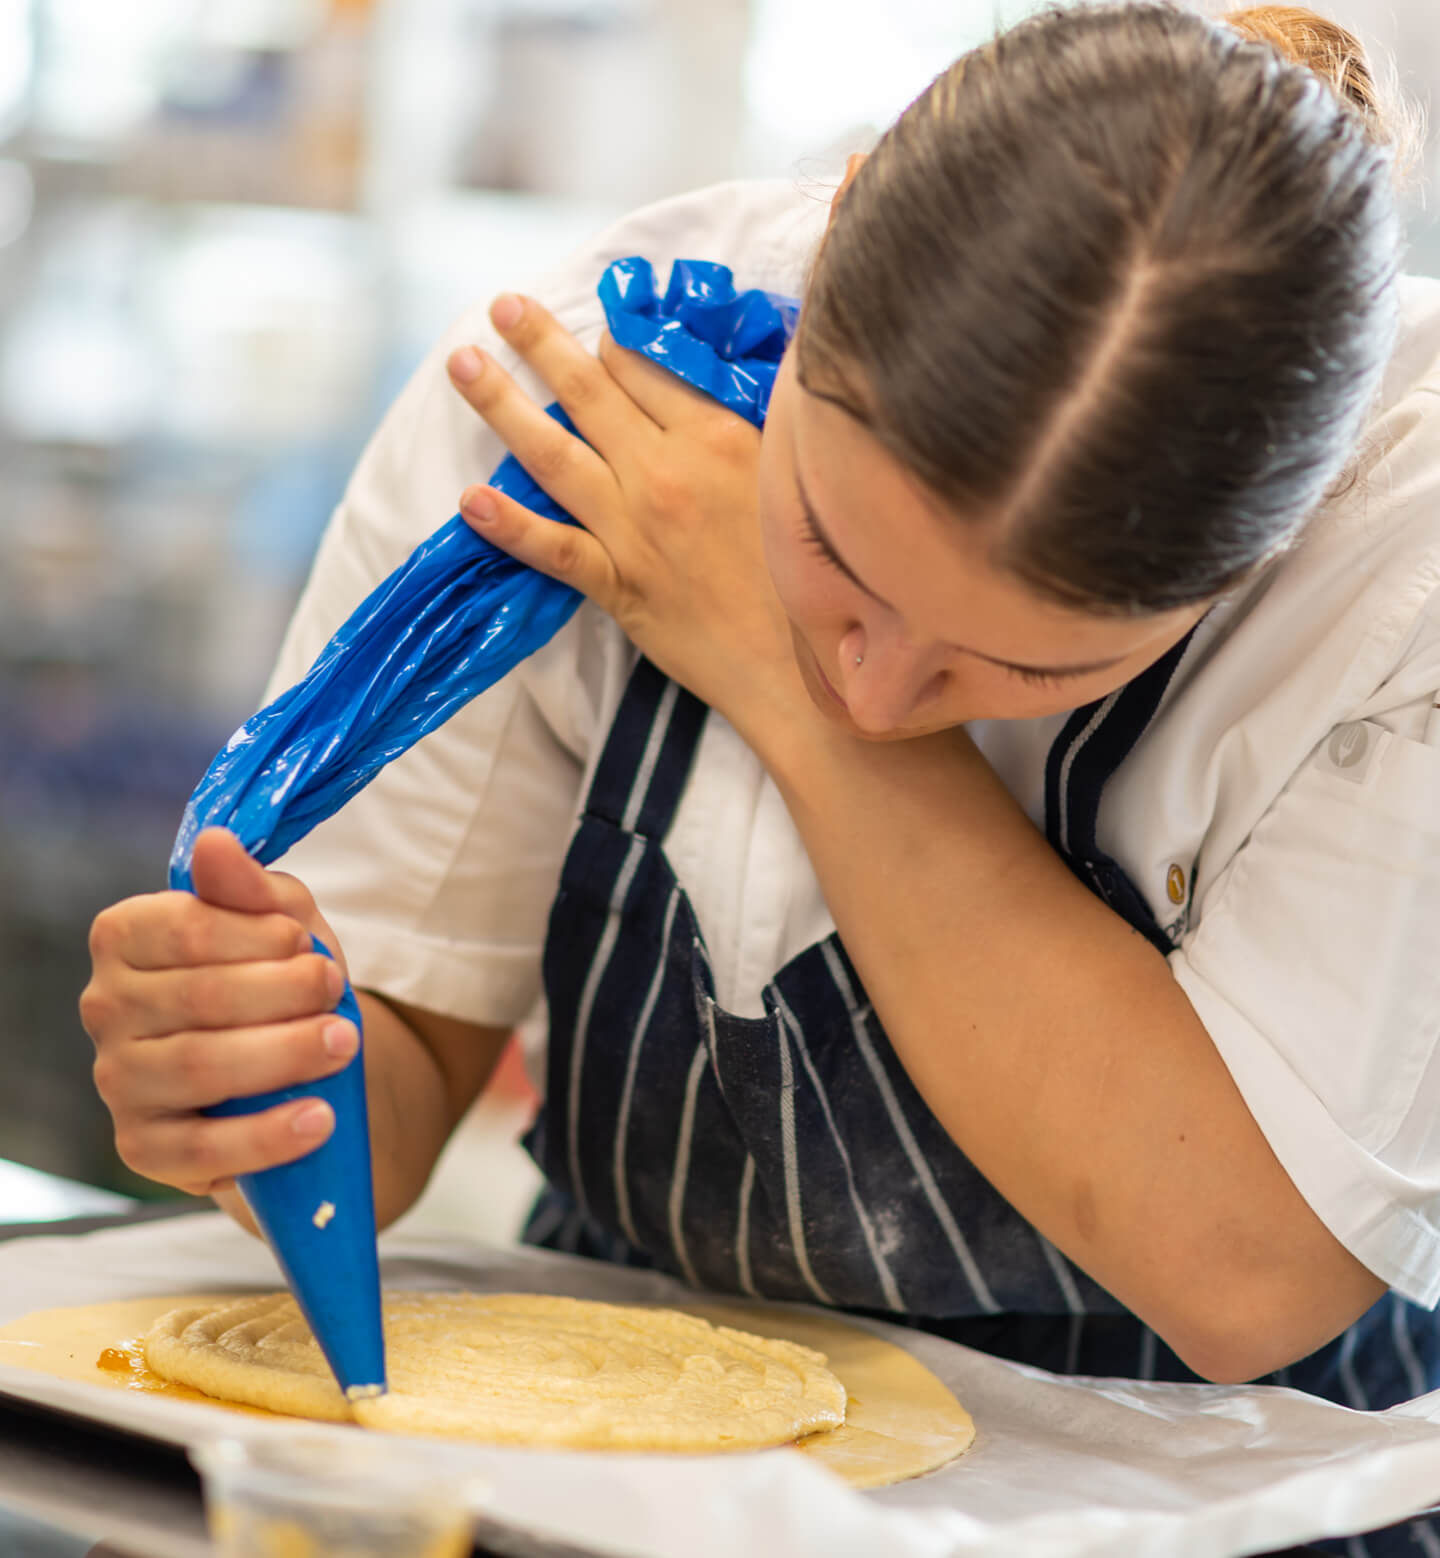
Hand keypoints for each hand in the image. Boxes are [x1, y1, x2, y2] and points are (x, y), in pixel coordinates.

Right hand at [79, 828, 354, 1197]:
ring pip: (201, 1066)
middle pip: (201, 996)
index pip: (186, 926)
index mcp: (127, 937)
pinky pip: (201, 1148)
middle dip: (286, 993)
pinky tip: (318, 1119)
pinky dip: (267, 1135)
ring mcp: (119, 1081)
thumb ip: (251, 888)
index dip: (261, 936)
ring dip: (286, 1053)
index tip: (309, 945)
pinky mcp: (144, 1146)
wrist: (296, 1067)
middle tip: (339, 994)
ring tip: (343, 1045)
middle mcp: (106, 1007)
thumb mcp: (281, 924)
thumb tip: (215, 843)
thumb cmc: (280, 980)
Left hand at [446, 294, 800, 727]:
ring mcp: (635, 528)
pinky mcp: (618, 584)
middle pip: (590, 392)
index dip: (612, 341)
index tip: (593, 331)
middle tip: (502, 305)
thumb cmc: (806, 573)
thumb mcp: (789, 476)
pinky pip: (553, 547)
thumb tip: (716, 381)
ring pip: (554, 453)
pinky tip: (470, 500)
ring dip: (501, 404)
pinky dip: (510, 524)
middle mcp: (666, 472)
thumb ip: (749, 427)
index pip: (644, 365)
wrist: (800, 663)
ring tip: (463, 364)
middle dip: (539, 341)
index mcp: (717, 436)